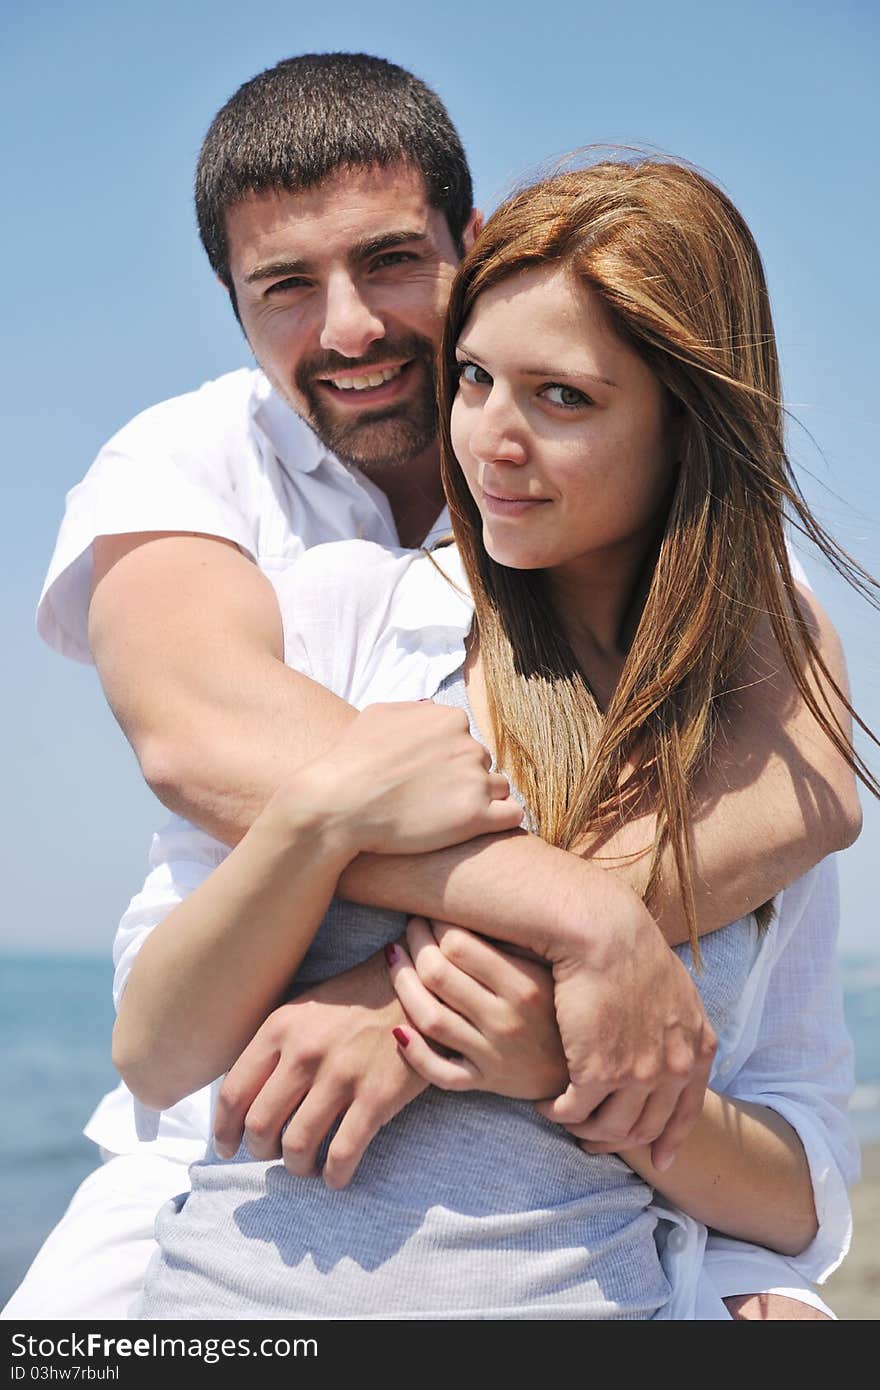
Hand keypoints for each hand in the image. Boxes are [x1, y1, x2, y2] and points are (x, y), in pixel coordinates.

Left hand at [213, 951, 426, 1187]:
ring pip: (296, 1146)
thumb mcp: (306, 1008)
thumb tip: (247, 1096)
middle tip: (271, 1155)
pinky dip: (333, 1175)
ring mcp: (341, 1076)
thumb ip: (275, 1045)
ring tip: (304, 1165)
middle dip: (260, 1151)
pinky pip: (342, 1153)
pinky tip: (335, 1176)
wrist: (419, 986)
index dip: (224, 1130)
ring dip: (295, 1167)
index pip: (234, 1092)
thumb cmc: (358, 999)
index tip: (227, 1147)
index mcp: (281, 1028)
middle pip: (260, 1125)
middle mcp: (305, 1053)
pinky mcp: (377, 1096)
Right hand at [269, 701, 521, 856]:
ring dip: (481, 800)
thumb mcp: (378, 715)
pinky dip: (500, 821)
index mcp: (450, 719)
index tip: (427, 777)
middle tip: (432, 800)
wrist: (338, 804)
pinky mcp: (477, 816)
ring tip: (450, 816)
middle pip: (481, 763)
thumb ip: (414, 711)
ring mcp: (475, 780)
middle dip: (462, 780)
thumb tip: (428, 710)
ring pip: (498, 788)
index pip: (465, 738)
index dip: (447, 760)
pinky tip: (480, 828)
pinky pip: (512, 815)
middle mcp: (469, 745)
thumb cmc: (350, 760)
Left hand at [388, 917, 567, 1098]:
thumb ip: (515, 944)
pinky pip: (439, 1072)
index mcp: (525, 985)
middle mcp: (507, 1021)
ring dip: (402, 983)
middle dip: (416, 943)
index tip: (430, 911)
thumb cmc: (562, 1007)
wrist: (585, 1066)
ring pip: (430, 1018)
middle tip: (411, 927)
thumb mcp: (550, 971)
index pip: (459, 945)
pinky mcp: (485, 1082)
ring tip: (395, 958)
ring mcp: (494, 1055)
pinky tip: (398, 1027)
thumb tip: (476, 902)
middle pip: (438, 975)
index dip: (436, 922)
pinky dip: (413, 1051)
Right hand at [538, 883, 716, 1169]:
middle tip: (592, 1143)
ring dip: (585, 1131)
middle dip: (618, 1141)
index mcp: (695, 1046)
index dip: (671, 1139)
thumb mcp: (673, 986)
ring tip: (564, 1120)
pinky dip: (558, 1113)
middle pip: (646, 1127)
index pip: (687, 1111)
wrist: (602, 933)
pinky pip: (575, 1112)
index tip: (659, 1160)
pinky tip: (546, 1105)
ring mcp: (637, 1075)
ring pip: (610, 1127)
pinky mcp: (596, 1073)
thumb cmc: (628, 948)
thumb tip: (669, 1036)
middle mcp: (672, 1068)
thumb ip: (676, 1021)